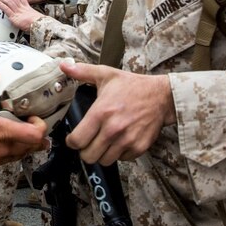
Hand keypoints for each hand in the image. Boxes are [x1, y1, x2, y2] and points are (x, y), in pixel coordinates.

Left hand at [0, 0, 43, 31]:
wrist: (39, 25)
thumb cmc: (39, 24)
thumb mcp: (37, 18)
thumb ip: (33, 17)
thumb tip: (34, 19)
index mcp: (28, 8)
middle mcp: (22, 8)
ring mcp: (18, 12)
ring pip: (9, 2)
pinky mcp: (14, 17)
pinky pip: (6, 8)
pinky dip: (0, 4)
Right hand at [0, 69, 48, 180]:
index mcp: (3, 132)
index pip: (37, 134)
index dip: (41, 125)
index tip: (33, 116)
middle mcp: (4, 148)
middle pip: (34, 146)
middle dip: (36, 135)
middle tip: (28, 123)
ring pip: (22, 154)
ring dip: (24, 144)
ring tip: (14, 131)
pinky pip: (7, 160)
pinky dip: (9, 151)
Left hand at [60, 61, 175, 165]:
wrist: (162, 96)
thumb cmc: (132, 86)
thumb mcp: (106, 74)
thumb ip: (82, 71)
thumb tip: (63, 65)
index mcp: (101, 112)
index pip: (77, 140)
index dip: (72, 141)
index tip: (74, 138)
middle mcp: (113, 129)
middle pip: (88, 156)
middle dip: (85, 151)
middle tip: (88, 142)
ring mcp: (127, 140)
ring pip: (104, 161)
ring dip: (101, 154)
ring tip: (103, 143)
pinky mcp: (139, 147)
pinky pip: (121, 160)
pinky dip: (118, 154)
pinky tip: (119, 142)